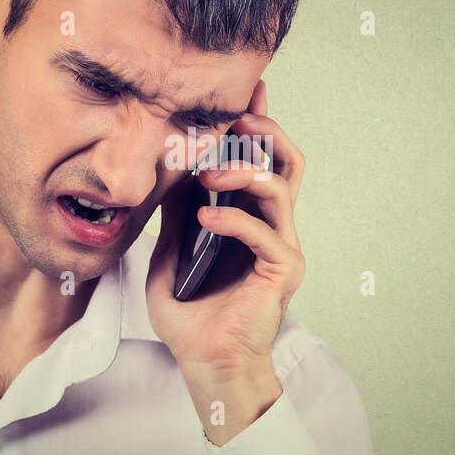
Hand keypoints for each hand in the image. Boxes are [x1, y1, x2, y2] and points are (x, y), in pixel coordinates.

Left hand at [145, 79, 307, 445]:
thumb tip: (167, 168)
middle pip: (287, 160)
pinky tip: (205, 218)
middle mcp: (274, 227)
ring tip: (209, 174)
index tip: (241, 90)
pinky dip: (234, 218)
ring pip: (279, 186)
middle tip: (235, 117)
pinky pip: (265, 231)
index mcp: (251, 218)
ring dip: (243, 170)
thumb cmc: (190, 315)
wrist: (205, 363)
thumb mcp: (170, 251)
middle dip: (264, 130)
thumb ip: (176, 212)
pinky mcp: (284, 270)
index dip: (256, 122)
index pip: (261, 158)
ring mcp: (283, 246)